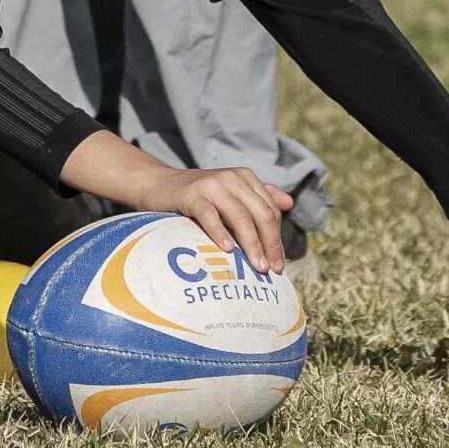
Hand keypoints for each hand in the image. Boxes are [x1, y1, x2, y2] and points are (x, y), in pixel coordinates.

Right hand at [131, 163, 293, 274]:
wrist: (159, 185)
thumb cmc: (199, 195)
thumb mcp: (231, 193)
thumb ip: (259, 196)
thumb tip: (289, 203)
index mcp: (245, 177)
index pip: (270, 211)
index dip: (277, 238)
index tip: (278, 263)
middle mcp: (231, 178)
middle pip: (260, 214)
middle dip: (270, 244)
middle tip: (271, 270)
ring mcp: (211, 185)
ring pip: (240, 217)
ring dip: (252, 244)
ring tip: (257, 267)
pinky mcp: (191, 194)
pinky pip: (210, 216)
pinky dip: (221, 233)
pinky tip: (228, 250)